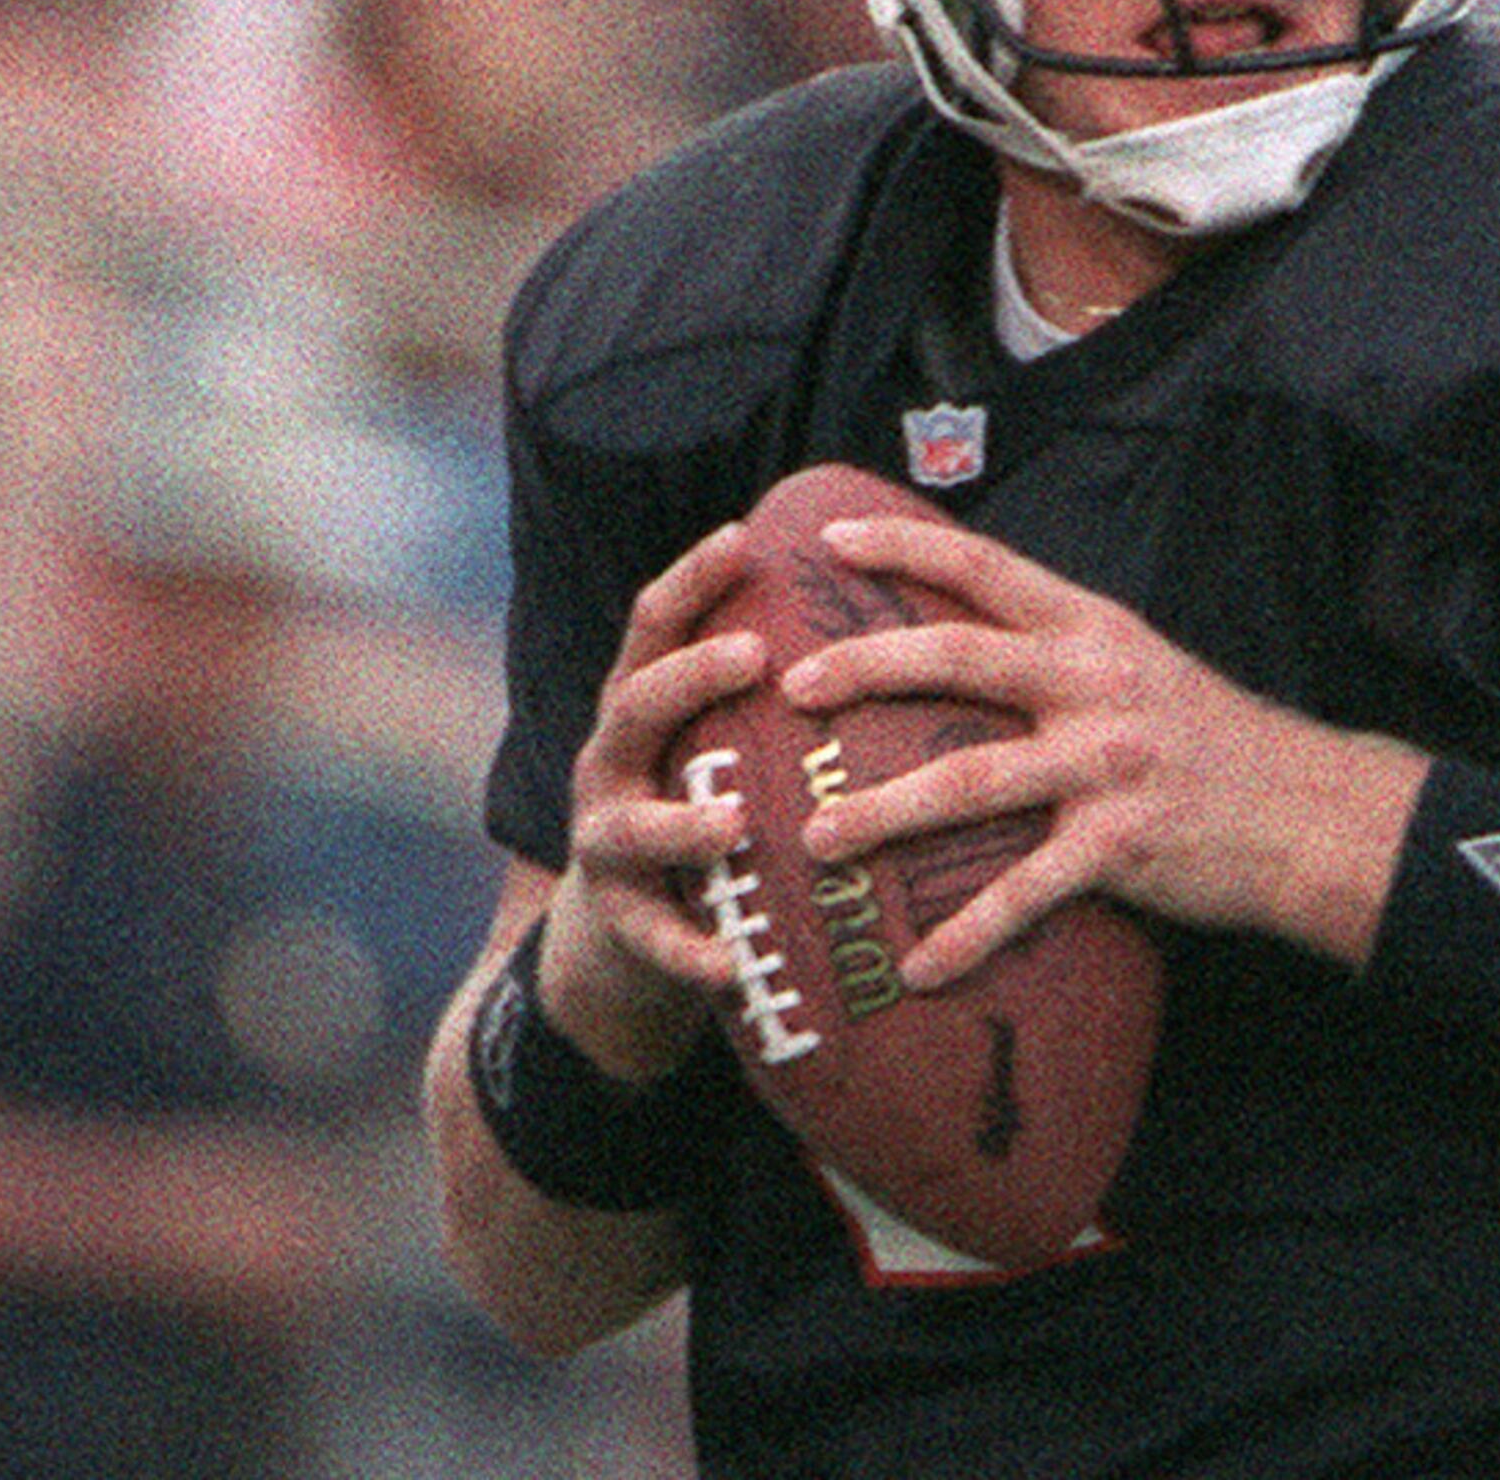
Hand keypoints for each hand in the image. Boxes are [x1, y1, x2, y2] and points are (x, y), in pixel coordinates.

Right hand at [534, 520, 771, 1080]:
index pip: (658, 624)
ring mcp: (606, 840)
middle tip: (755, 656)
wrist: (624, 935)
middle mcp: (613, 760)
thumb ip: (771, 691)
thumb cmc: (705, 810)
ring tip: (733, 822)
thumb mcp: (722, 741)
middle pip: (637, 702)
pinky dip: (691, 952)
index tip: (745, 535)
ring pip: (632, 825)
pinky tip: (731, 964)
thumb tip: (892, 613)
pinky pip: (653, 939)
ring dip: (682, 824)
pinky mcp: (620, 922)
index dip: (694, 577)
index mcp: (645, 705)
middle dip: (691, 677)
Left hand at [786, 516, 1427, 988]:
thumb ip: (1058, 653)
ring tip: (815, 836)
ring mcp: (1107, 764)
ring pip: (970, 779)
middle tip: (790, 688)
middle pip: (957, 659)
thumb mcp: (1139, 666)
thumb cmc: (1211, 742)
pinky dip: (968, 933)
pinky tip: (920, 966)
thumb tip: (959, 646)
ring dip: (884, 812)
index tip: (825, 540)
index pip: (983, 568)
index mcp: (1091, 629)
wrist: (1310, 814)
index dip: (902, 547)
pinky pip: (1025, 891)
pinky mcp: (1120, 844)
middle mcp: (1095, 684)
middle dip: (865, 668)